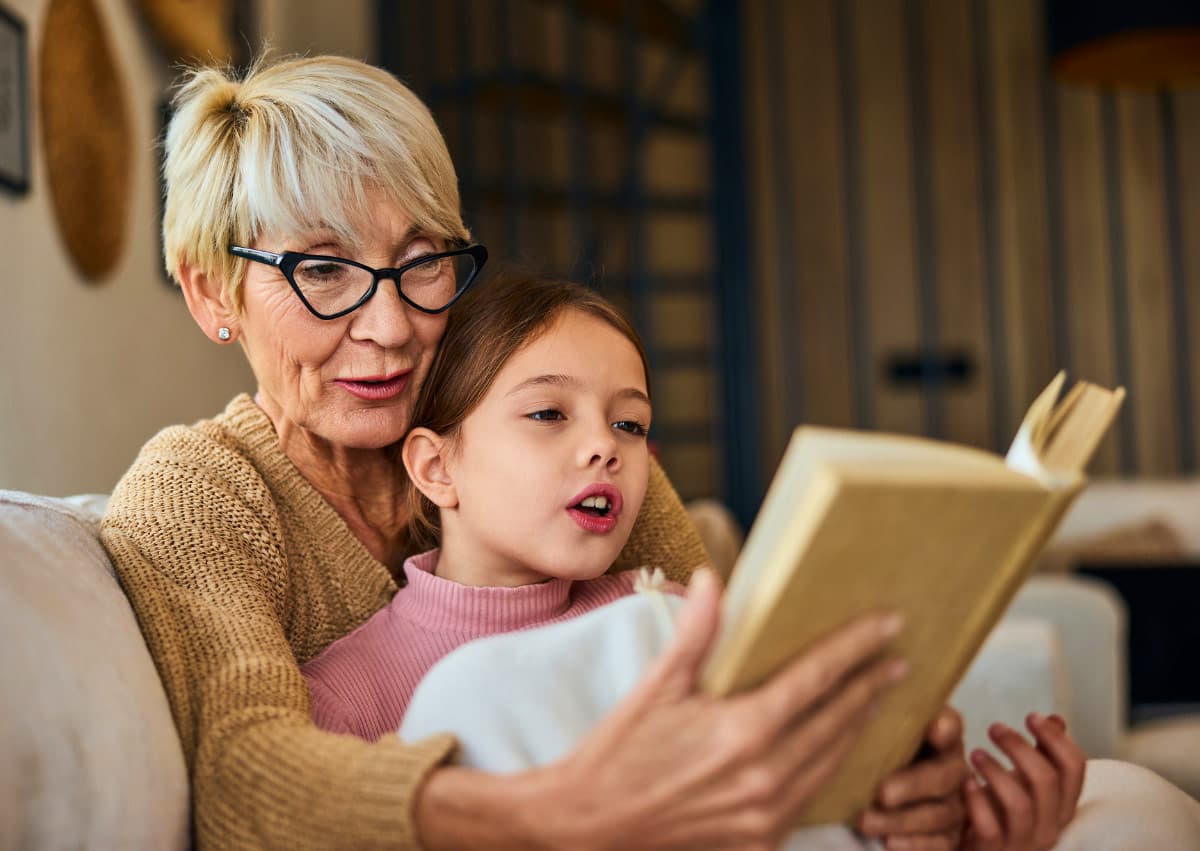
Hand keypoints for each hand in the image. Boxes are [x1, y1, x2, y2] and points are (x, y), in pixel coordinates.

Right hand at [414, 567, 909, 850]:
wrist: (588, 828)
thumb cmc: (617, 755)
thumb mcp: (655, 688)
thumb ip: (694, 633)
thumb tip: (712, 579)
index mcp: (741, 730)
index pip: (818, 678)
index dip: (858, 648)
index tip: (889, 625)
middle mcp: (764, 775)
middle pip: (837, 719)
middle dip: (871, 685)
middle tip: (896, 658)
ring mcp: (766, 815)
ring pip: (833, 761)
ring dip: (859, 725)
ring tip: (877, 696)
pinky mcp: (761, 842)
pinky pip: (812, 797)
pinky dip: (832, 766)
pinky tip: (838, 747)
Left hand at [856, 706, 969, 849]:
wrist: (884, 785)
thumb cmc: (881, 750)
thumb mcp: (879, 729)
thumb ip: (878, 718)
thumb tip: (855, 708)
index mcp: (941, 735)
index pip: (950, 725)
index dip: (945, 727)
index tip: (934, 729)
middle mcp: (954, 767)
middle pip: (943, 776)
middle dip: (912, 785)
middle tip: (882, 793)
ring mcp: (956, 802)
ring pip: (938, 814)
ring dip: (901, 820)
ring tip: (866, 821)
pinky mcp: (951, 834)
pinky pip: (940, 844)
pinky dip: (913, 844)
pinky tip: (888, 842)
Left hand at [962, 713, 1086, 850]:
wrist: (977, 848)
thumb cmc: (1001, 811)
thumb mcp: (1026, 782)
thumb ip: (1043, 755)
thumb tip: (1056, 719)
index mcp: (1062, 806)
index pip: (1075, 768)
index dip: (1056, 738)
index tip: (1031, 716)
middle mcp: (1049, 827)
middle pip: (1047, 781)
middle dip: (1019, 747)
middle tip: (994, 728)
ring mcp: (1023, 844)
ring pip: (1020, 804)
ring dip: (996, 771)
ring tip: (975, 753)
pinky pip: (990, 828)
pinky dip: (978, 802)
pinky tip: (966, 781)